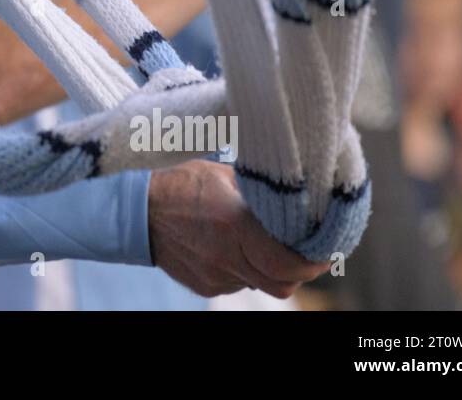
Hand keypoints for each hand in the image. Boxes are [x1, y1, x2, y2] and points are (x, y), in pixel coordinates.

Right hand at [147, 161, 328, 297]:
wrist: (136, 210)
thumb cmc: (181, 183)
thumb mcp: (224, 175)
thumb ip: (259, 191)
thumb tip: (295, 198)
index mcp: (234, 225)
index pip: (289, 263)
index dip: (314, 262)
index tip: (325, 249)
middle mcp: (226, 257)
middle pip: (282, 284)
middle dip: (299, 271)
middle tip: (307, 253)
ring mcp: (214, 276)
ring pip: (259, 283)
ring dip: (269, 267)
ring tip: (264, 242)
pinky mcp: (204, 285)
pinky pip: (236, 283)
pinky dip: (244, 269)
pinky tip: (234, 247)